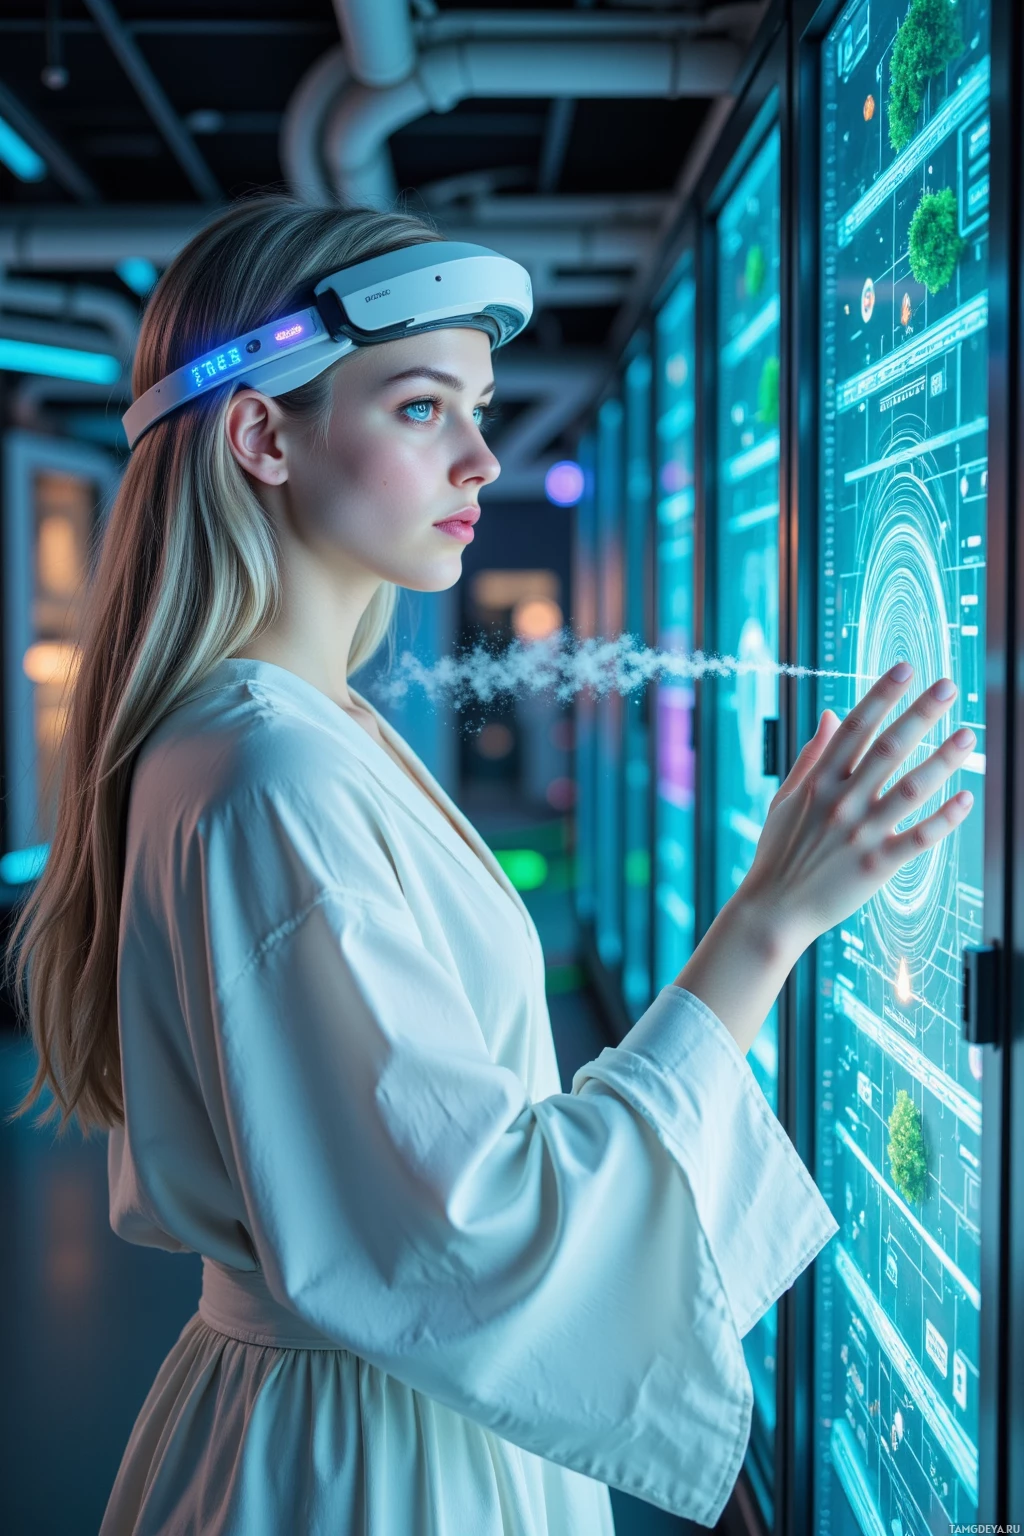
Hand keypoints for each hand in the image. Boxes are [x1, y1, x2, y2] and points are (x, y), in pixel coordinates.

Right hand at [740, 661, 975, 954]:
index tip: (906, 668)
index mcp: (818, 782)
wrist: (773, 911)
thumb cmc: (778, 853)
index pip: (855, 728)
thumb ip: (811, 756)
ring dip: (942, 760)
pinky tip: (966, 799)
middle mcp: (841, 802)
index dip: (882, 695)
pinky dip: (943, 819)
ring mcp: (859, 834)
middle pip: (887, 748)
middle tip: (949, 687)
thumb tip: (834, 715)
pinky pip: (918, 838)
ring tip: (968, 735)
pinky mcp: (875, 867)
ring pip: (909, 789)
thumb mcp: (785, 799)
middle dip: (920, 714)